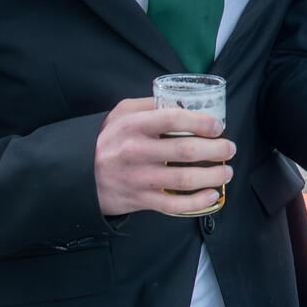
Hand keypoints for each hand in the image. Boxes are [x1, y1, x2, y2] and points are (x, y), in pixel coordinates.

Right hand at [94, 98, 235, 216]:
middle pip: (186, 150)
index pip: (173, 120)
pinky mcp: (139, 200)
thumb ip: (149, 105)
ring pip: (185, 179)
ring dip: (213, 176)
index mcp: (133, 126)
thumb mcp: (121, 114)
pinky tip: (212, 195)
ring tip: (227, 172)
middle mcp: (136, 152)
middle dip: (216, 150)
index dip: (201, 122)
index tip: (218, 127)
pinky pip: (173, 205)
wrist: (77, 175)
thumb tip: (184, 101)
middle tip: (229, 149)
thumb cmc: (107, 140)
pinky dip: (197, 202)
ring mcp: (138, 179)